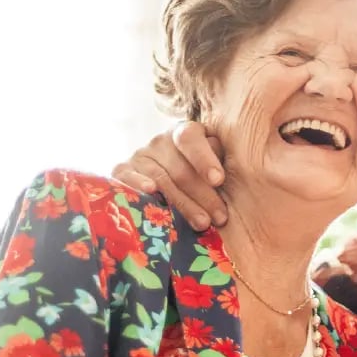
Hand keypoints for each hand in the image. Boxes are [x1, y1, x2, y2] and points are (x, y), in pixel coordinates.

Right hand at [111, 121, 228, 229]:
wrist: (165, 177)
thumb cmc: (203, 176)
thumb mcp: (216, 166)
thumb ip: (224, 165)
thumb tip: (234, 177)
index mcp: (186, 133)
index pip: (190, 138)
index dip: (204, 159)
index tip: (218, 180)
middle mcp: (160, 141)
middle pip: (180, 169)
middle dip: (204, 196)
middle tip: (220, 218)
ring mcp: (140, 156)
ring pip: (161, 180)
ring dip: (183, 204)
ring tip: (202, 223)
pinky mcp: (122, 171)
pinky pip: (128, 178)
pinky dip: (138, 184)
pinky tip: (151, 192)